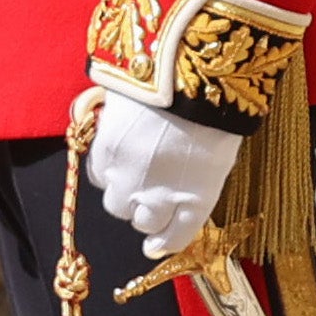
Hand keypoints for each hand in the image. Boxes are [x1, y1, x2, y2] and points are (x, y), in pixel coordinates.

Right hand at [83, 87, 240, 260]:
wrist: (185, 74)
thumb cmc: (214, 114)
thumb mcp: (217, 159)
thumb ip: (195, 190)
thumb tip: (174, 211)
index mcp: (196, 200)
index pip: (174, 238)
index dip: (164, 241)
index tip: (157, 241)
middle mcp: (158, 196)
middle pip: (141, 222)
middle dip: (146, 210)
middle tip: (152, 189)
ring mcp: (128, 176)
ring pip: (115, 203)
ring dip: (124, 192)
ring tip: (134, 168)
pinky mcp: (105, 153)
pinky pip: (98, 176)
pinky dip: (107, 171)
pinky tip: (119, 154)